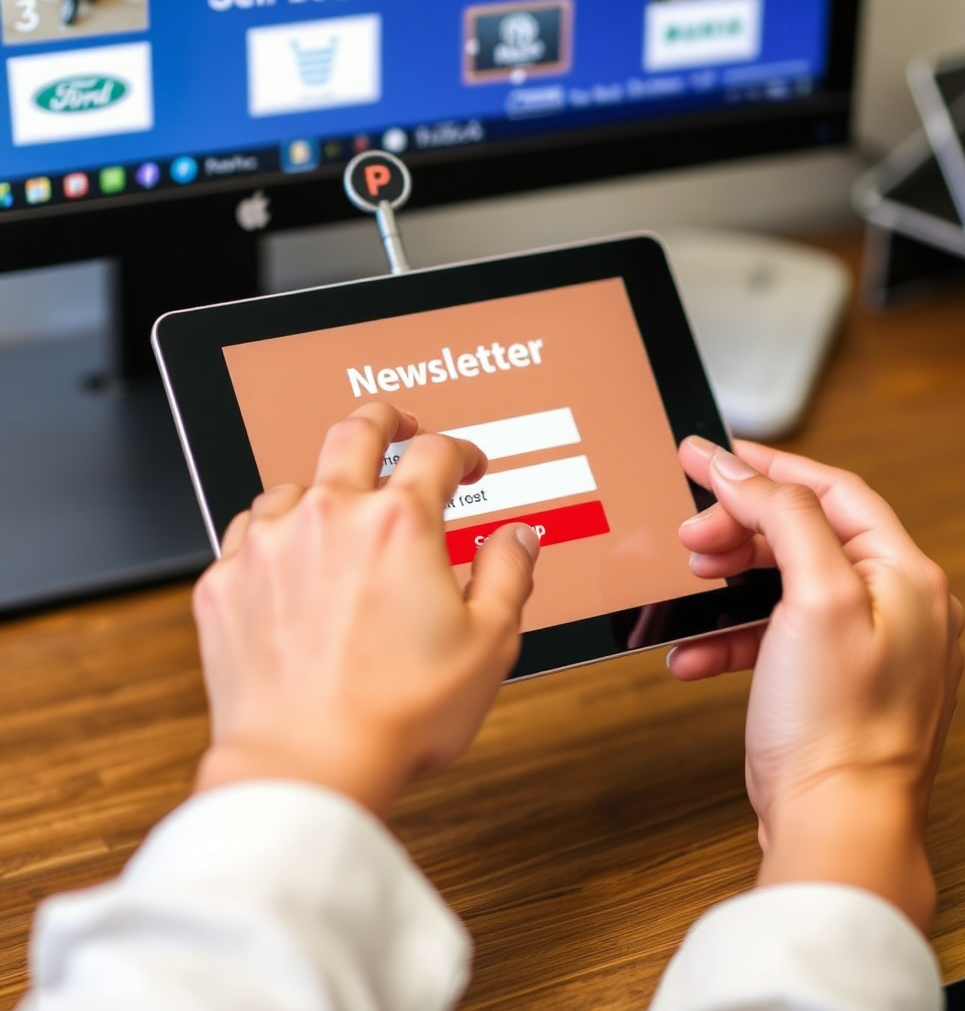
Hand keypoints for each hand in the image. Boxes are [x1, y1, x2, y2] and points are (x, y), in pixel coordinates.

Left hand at [190, 403, 538, 816]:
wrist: (307, 765)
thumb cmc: (399, 713)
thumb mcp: (487, 643)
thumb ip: (509, 574)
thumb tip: (518, 538)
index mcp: (401, 524)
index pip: (437, 454)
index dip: (462, 451)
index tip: (469, 464)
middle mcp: (332, 516)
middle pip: (355, 430)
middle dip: (385, 418)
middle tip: (398, 422)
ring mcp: (271, 544)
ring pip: (296, 481)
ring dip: (325, 485)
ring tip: (340, 508)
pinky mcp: (227, 581)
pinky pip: (250, 531)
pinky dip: (275, 532)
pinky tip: (289, 554)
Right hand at [670, 437, 963, 930]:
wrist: (834, 823)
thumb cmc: (840, 725)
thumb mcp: (817, 598)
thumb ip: (785, 519)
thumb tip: (744, 472)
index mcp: (905, 575)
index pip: (831, 491)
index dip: (766, 466)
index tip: (709, 456)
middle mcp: (892, 605)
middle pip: (803, 535)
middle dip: (738, 529)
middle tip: (689, 534)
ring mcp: (860, 645)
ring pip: (782, 584)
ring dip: (728, 582)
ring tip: (689, 584)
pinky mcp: (826, 680)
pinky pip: (772, 635)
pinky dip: (729, 635)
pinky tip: (693, 652)